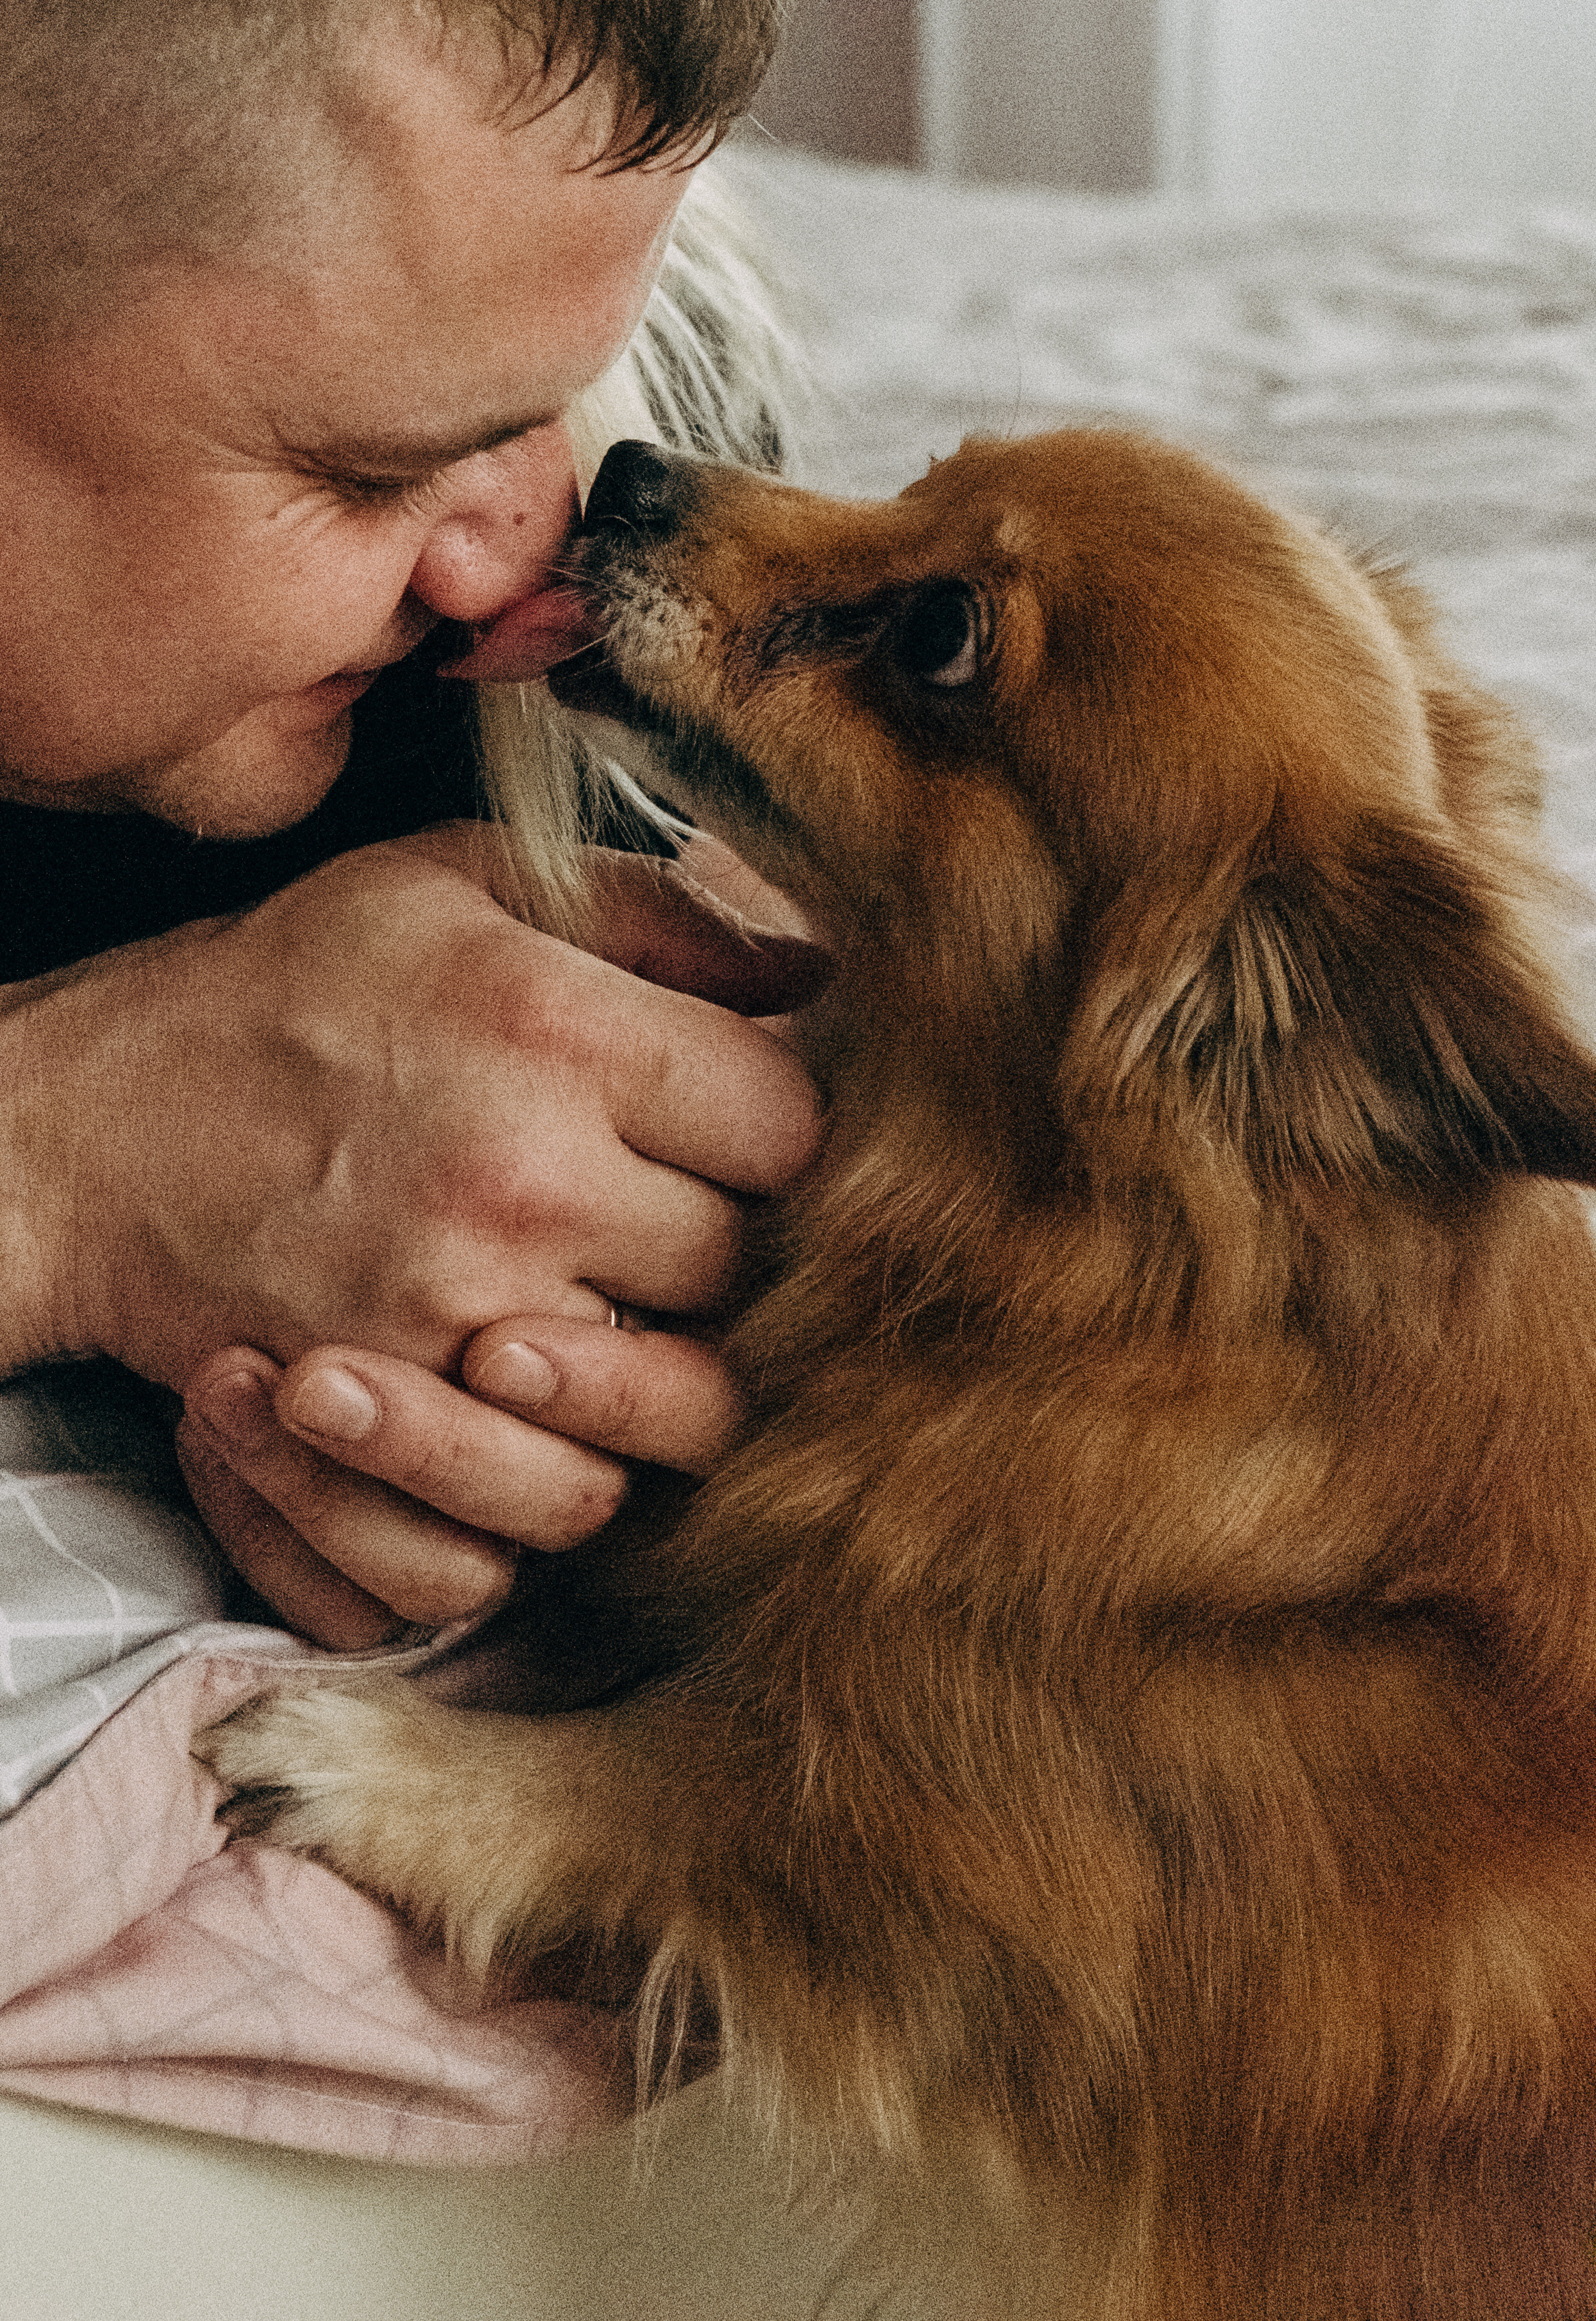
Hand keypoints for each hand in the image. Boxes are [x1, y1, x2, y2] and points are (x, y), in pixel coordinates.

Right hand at [0, 826, 822, 1643]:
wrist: (88, 1125)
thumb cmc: (287, 988)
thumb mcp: (457, 883)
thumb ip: (651, 914)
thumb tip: (812, 972)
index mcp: (559, 1030)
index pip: (792, 1130)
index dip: (786, 1139)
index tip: (739, 1135)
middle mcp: (520, 1180)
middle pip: (747, 1277)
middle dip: (734, 1255)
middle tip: (682, 1227)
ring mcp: (450, 1317)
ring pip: (671, 1422)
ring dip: (663, 1386)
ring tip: (619, 1323)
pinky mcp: (385, 1422)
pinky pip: (541, 1519)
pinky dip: (552, 1490)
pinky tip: (538, 1419)